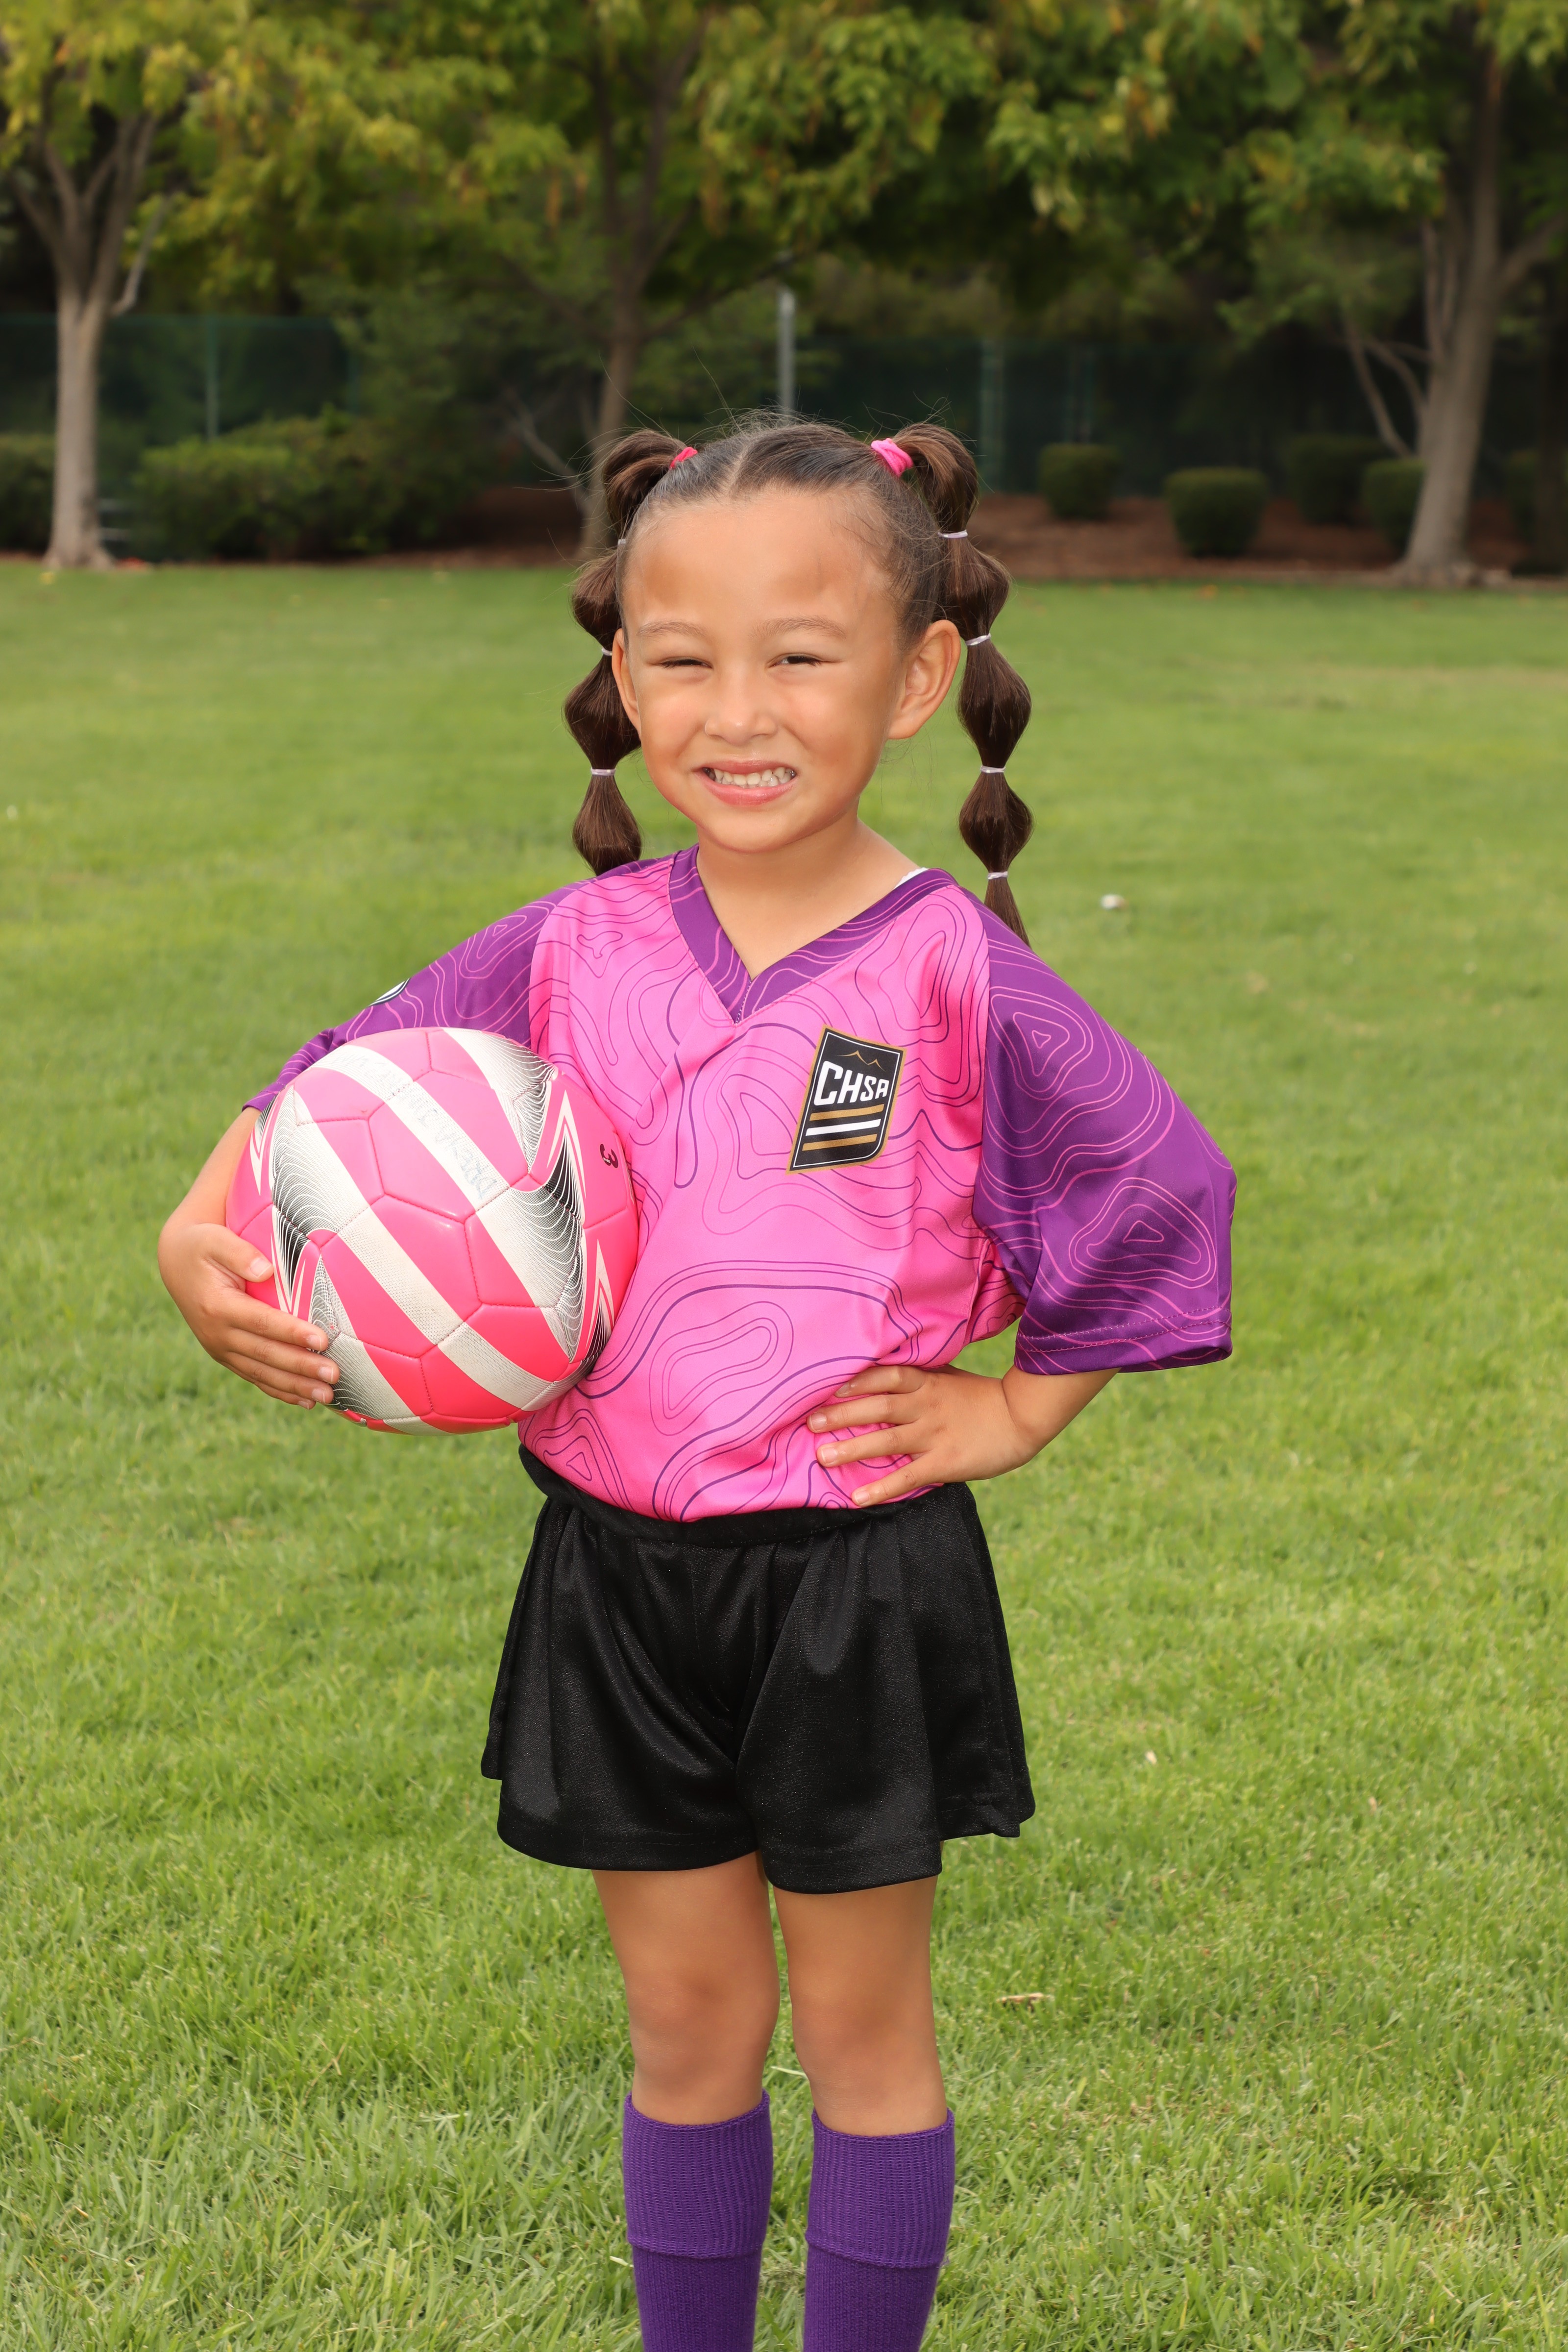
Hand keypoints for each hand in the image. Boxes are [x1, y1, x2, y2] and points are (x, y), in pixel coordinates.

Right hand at [158, 1219, 339, 1408]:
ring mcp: (220, 1349)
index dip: (292, 1333)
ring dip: (296, 1386)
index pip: (261, 1322)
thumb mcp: (215, 1240)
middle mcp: (217, 1334)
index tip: (323, 1340)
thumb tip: (266, 1270)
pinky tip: (306, 1400)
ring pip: (262, 1372)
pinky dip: (280, 1390)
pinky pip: (255, 1377)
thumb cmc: (203, 1246)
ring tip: (327, 1395)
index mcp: (218, 1307)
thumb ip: (239, 1253)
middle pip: (266, 1354)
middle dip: (302, 1367)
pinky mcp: (226, 1356)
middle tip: (334, 1375)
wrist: (177, 1263)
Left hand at [807, 1362, 1114, 1506]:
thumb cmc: (981, 1398)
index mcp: (927, 1382)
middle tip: (809, 1422)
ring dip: (852, 1449)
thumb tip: (880, 1374)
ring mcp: (934, 1434)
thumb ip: (918, 1377)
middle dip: (841, 1414)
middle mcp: (926, 1405)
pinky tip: (857, 1497)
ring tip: (822, 1457)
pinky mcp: (945, 1462)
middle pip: (877, 1406)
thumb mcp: (948, 1377)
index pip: (885, 1375)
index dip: (855, 1380)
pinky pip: (907, 1476)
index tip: (827, 1386)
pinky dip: (881, 1487)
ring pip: (886, 1440)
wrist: (1022, 1418)